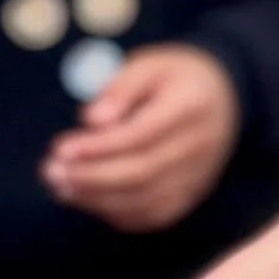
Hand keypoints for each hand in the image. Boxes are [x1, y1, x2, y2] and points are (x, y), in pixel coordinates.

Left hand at [41, 45, 241, 231]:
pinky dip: (117, 212)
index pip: (141, 134)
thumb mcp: (150, 64)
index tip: (61, 148)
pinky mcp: (194, 194)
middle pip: (143, 172)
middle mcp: (201, 145)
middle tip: (52, 170)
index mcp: (192, 106)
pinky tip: (89, 198)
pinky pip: (153, 214)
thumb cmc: (177, 76)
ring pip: (145, 199)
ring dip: (97, 198)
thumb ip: (120, 87)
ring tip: (61, 185)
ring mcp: (201, 174)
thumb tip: (91, 120)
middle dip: (91, 176)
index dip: (98, 147)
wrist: (226, 96)